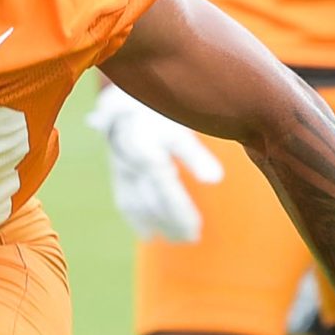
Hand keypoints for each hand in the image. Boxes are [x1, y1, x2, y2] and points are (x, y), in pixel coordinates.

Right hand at [88, 79, 222, 242]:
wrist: (126, 95)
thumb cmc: (160, 109)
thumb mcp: (179, 126)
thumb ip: (195, 155)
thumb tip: (216, 182)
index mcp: (147, 147)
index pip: (164, 187)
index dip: (179, 210)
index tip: (195, 228)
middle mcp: (131, 161)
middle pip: (152, 199)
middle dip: (172, 221)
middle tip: (192, 238)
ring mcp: (121, 168)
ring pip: (138, 203)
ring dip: (158, 224)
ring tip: (179, 240)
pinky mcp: (118, 171)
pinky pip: (124, 200)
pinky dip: (137, 219)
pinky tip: (149, 235)